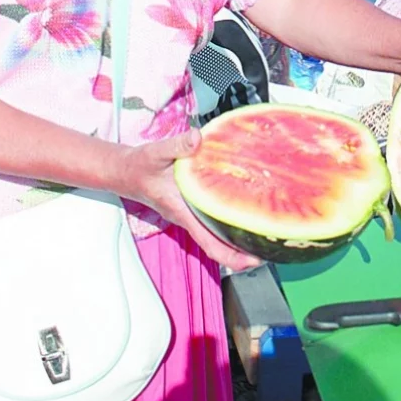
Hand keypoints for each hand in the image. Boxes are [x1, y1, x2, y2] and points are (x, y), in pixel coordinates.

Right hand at [116, 130, 261, 272]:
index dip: (232, 258)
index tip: (254, 261)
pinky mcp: (193, 206)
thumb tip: (198, 139)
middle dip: (245, 250)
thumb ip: (177, 145)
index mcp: (183, 211)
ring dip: (240, 236)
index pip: (210, 244)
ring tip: (267, 229)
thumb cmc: (140, 166)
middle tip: (273, 245)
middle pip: (220, 244)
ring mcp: (191, 214)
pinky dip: (230, 219)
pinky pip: (214, 220)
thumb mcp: (156, 152)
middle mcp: (190, 217)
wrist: (126, 171)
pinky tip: (246, 208)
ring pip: (218, 234)